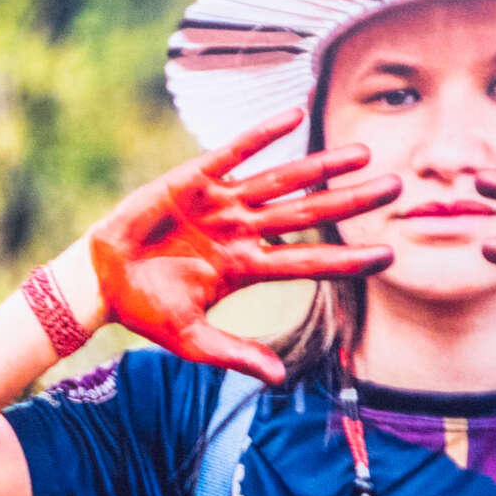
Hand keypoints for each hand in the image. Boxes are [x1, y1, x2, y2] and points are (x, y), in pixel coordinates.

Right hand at [89, 107, 397, 384]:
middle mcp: (242, 231)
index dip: (349, 259)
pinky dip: (262, 136)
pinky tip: (293, 116)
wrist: (97, 281)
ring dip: (321, 167)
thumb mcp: (191, 339)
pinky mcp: (191, 181)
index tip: (390, 255)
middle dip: (352, 201)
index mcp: (247, 268)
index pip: (310, 261)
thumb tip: (279, 378)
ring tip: (362, 153)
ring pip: (282, 181)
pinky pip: (233, 153)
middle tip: (398, 188)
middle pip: (310, 213)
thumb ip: (234, 354)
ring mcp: (220, 204)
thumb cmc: (143, 310)